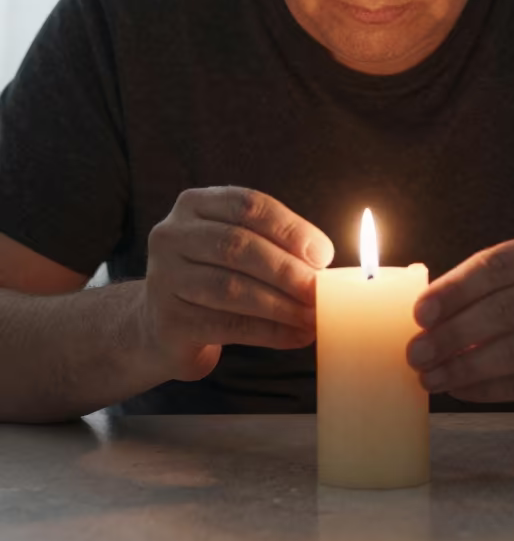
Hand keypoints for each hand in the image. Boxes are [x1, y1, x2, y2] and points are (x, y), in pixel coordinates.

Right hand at [140, 186, 333, 381]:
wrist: (163, 328)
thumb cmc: (213, 279)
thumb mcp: (236, 248)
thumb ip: (272, 244)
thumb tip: (321, 258)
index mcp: (194, 205)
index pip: (247, 205)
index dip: (289, 228)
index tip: (323, 253)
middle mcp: (172, 235)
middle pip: (237, 245)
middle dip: (286, 269)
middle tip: (319, 290)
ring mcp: (164, 278)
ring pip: (231, 287)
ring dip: (281, 304)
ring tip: (312, 316)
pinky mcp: (168, 321)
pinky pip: (228, 325)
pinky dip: (269, 331)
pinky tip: (295, 335)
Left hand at [407, 234, 513, 417]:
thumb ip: (478, 288)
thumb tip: (422, 315)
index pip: (498, 266)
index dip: (456, 289)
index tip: (420, 313)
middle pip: (507, 310)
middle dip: (454, 333)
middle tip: (416, 352)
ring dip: (466, 367)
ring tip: (430, 377)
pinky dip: (487, 389)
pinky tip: (459, 389)